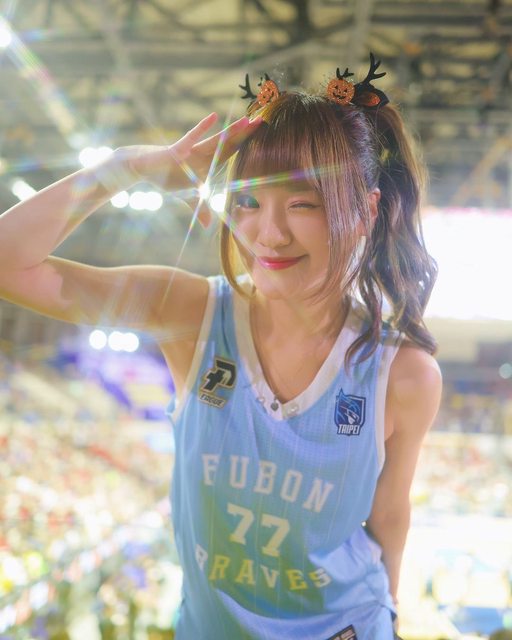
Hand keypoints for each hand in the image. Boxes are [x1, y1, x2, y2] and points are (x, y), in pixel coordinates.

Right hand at [119, 113, 261, 225]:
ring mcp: (191, 151)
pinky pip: (192, 138)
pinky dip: (202, 129)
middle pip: (229, 143)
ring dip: (232, 132)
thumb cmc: (166, 177)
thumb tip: (208, 226)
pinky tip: (213, 117)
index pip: (231, 153)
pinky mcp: (177, 150)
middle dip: (246, 134)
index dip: (246, 144)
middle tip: (264, 120)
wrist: (143, 167)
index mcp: (207, 163)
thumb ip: (199, 209)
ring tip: (248, 121)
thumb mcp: (186, 197)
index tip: (263, 136)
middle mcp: (203, 154)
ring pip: (216, 141)